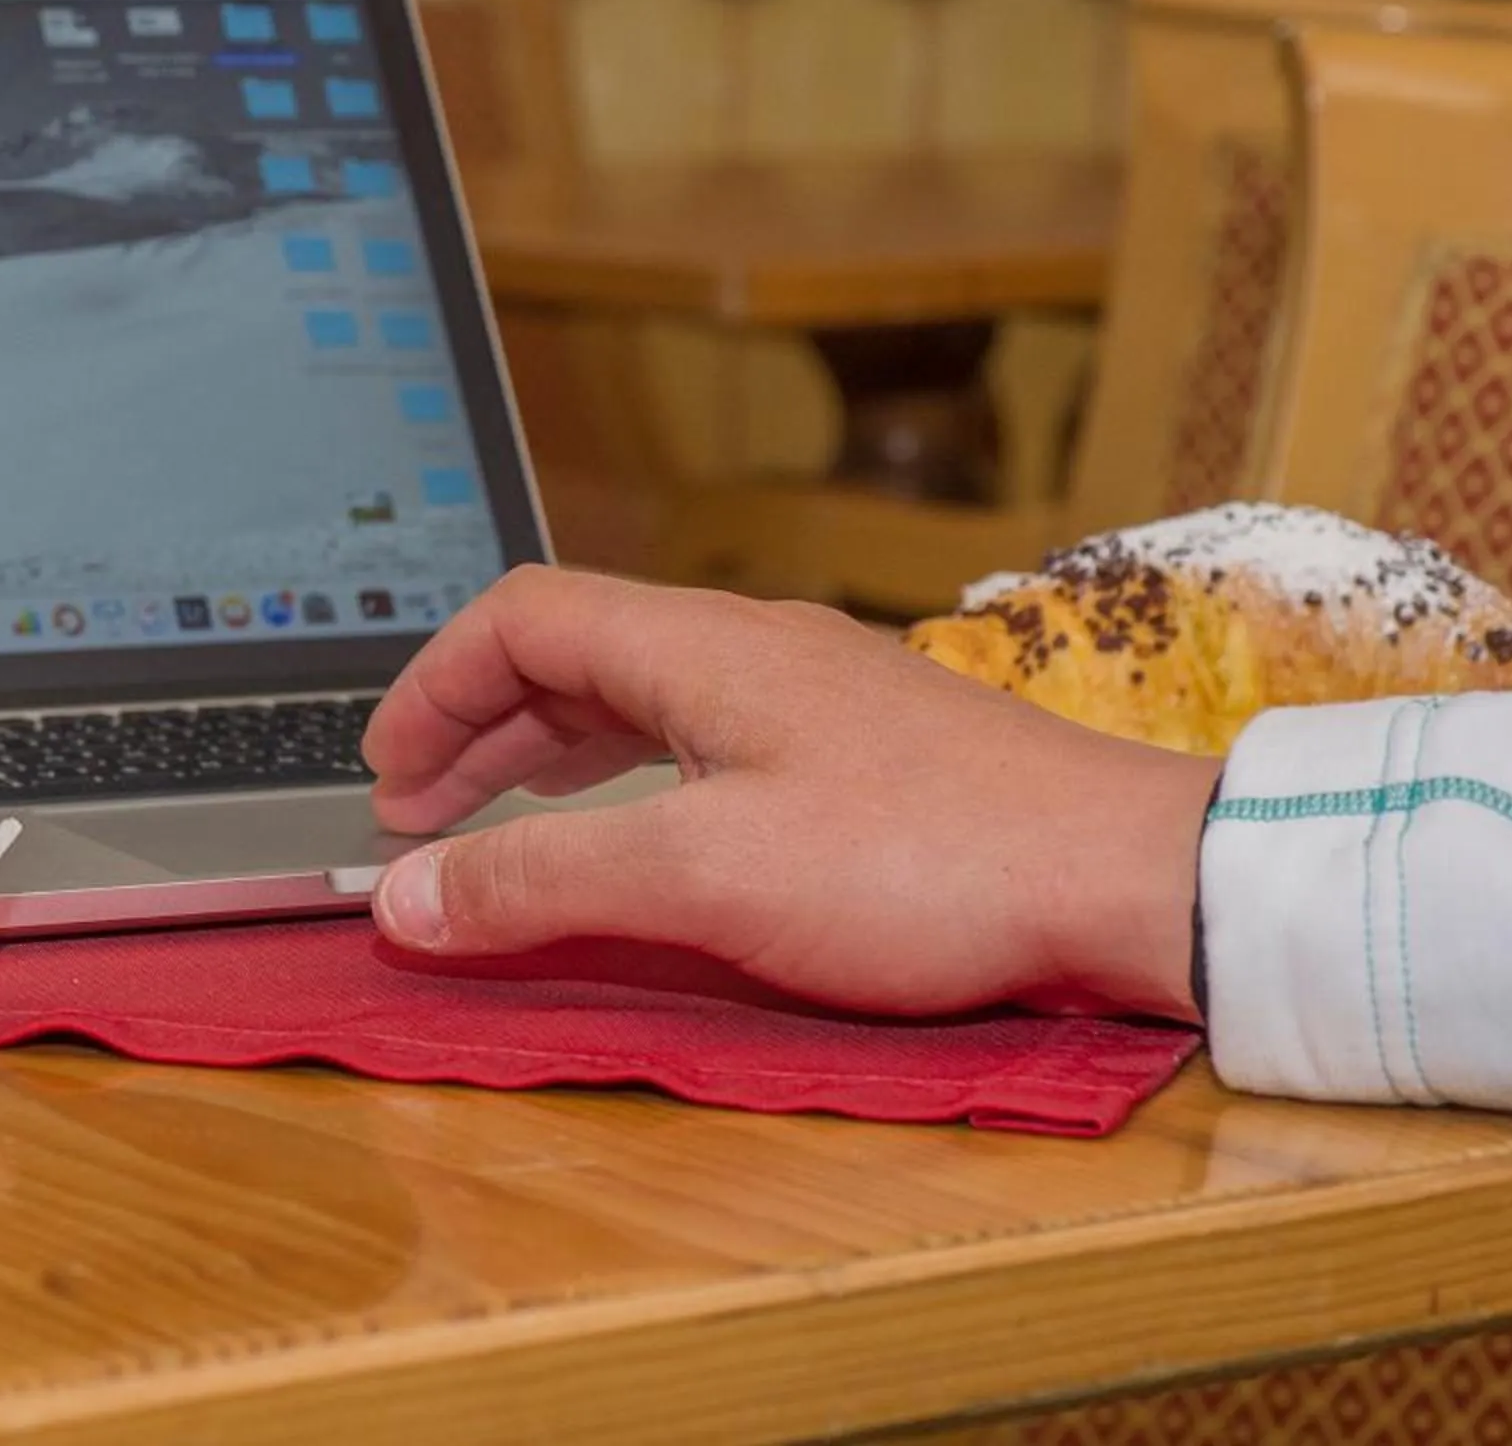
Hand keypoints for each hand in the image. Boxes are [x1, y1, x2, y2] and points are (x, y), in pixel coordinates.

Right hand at [362, 568, 1218, 1020]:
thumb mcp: (703, 876)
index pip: (521, 618)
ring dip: (549, 752)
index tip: (382, 777)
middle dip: (476, 729)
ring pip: (641, 692)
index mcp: (702, 647)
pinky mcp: (866, 751)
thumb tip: (403, 894)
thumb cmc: (925, 866)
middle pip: (574, 649)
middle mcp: (753, 647)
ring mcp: (815, 694)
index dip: (432, 688)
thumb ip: (541, 881)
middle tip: (417, 816)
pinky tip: (639, 834)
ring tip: (498, 821)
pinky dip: (630, 776)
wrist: (1129, 879)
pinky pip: (704, 734)